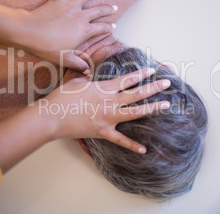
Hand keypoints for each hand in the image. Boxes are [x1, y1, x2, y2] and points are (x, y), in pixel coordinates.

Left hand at [17, 0, 117, 72]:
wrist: (30, 33)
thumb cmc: (47, 47)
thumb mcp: (64, 59)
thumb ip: (78, 64)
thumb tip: (87, 71)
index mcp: (84, 31)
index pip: (101, 29)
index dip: (109, 28)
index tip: (114, 27)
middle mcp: (80, 16)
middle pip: (98, 11)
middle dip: (108, 9)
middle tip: (114, 7)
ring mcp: (70, 6)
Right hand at [41, 68, 171, 153]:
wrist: (52, 117)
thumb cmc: (61, 98)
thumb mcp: (75, 81)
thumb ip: (86, 77)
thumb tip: (88, 74)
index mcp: (103, 88)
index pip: (127, 79)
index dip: (141, 74)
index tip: (152, 70)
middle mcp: (110, 102)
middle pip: (136, 93)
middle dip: (154, 87)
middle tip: (167, 83)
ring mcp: (108, 118)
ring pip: (135, 112)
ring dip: (151, 109)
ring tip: (166, 105)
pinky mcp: (103, 132)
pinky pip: (121, 140)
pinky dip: (132, 145)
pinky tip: (144, 149)